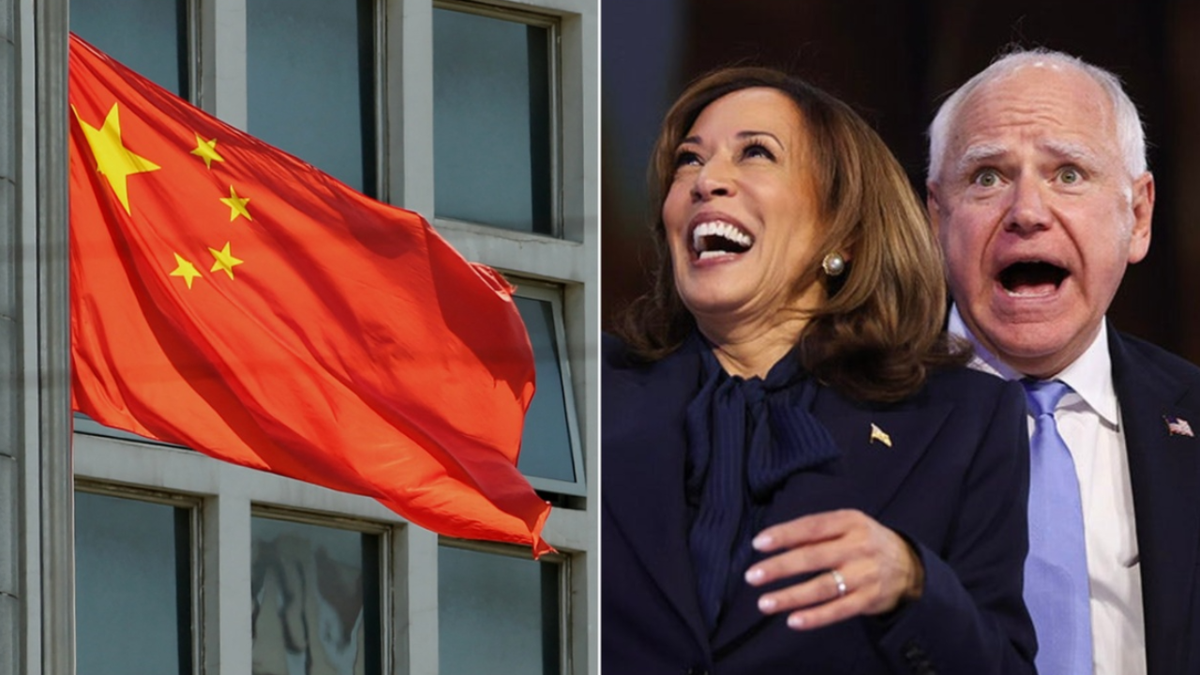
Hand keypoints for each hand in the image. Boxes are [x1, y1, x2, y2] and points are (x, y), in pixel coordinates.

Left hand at [744, 509, 923, 630]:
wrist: (909, 565)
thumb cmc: (863, 541)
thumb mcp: (848, 524)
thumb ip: (816, 530)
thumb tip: (773, 539)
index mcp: (850, 522)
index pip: (812, 526)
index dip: (784, 534)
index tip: (758, 543)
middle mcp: (858, 547)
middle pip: (813, 557)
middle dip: (780, 567)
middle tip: (752, 576)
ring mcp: (864, 575)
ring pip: (823, 587)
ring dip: (791, 597)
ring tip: (764, 603)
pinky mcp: (868, 599)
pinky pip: (838, 610)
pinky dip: (815, 617)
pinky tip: (793, 621)